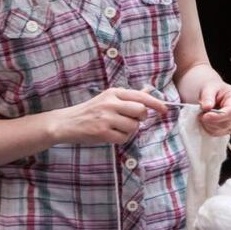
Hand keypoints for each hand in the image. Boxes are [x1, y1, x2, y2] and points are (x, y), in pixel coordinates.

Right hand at [49, 88, 168, 144]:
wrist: (66, 122)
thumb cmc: (91, 110)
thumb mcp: (109, 98)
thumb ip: (129, 96)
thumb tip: (148, 90)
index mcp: (114, 92)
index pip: (141, 96)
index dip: (156, 103)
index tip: (164, 109)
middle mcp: (111, 103)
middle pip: (141, 111)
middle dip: (141, 118)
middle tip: (134, 121)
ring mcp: (106, 117)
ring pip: (133, 126)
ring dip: (130, 130)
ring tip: (118, 128)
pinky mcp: (101, 132)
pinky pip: (124, 138)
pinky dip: (122, 139)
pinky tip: (112, 135)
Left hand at [198, 82, 230, 135]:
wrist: (212, 93)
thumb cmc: (212, 90)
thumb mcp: (208, 88)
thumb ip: (207, 97)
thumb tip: (207, 107)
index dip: (217, 116)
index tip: (205, 116)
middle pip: (227, 123)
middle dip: (211, 121)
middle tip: (201, 114)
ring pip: (222, 130)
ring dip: (209, 125)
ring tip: (204, 115)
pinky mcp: (229, 128)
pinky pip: (219, 133)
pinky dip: (209, 129)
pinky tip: (207, 121)